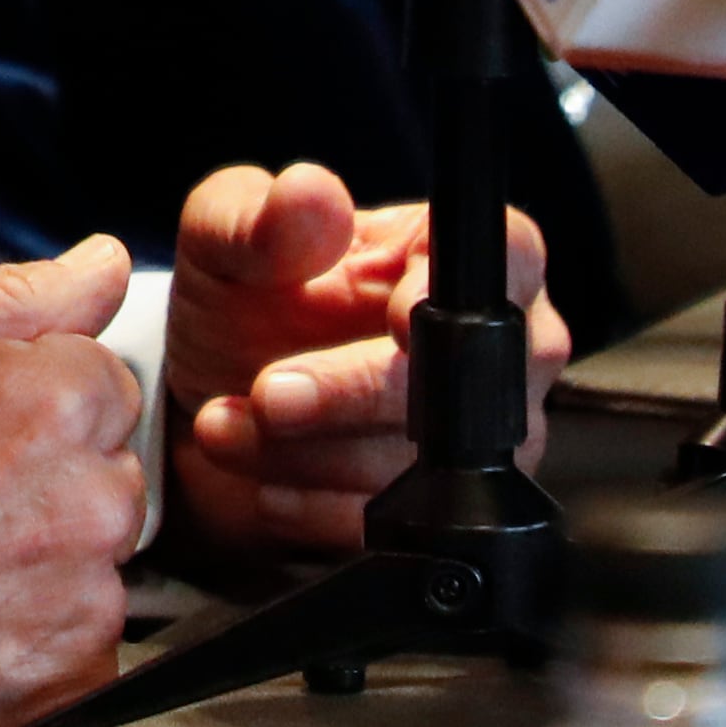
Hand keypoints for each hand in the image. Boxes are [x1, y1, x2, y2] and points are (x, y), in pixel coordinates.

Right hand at [0, 235, 150, 726]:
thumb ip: (9, 293)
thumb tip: (103, 261)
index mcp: (54, 401)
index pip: (105, 378)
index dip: (36, 395)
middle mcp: (90, 500)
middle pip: (112, 465)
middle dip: (53, 470)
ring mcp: (87, 598)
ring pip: (100, 551)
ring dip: (49, 549)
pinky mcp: (76, 676)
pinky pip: (88, 632)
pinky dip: (41, 625)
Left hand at [165, 161, 567, 552]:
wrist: (217, 399)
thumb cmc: (244, 300)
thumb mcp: (225, 238)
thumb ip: (261, 216)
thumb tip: (310, 197)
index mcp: (462, 253)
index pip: (509, 253)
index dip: (455, 293)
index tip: (391, 321)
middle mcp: (501, 344)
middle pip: (471, 377)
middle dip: (356, 392)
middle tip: (267, 393)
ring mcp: (490, 438)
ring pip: (432, 464)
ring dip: (313, 454)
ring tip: (226, 425)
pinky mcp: (457, 513)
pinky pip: (406, 528)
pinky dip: (316, 508)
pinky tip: (262, 476)